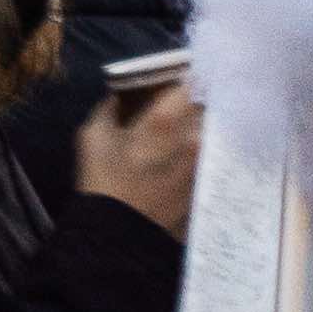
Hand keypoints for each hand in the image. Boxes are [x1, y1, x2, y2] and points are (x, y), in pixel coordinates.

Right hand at [77, 73, 204, 234]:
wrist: (119, 239)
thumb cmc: (103, 184)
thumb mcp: (92, 138)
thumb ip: (109, 108)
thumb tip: (120, 94)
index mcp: (165, 121)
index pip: (192, 81)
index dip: (191, 74)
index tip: (186, 72)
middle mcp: (195, 137)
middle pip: (210, 104)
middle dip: (205, 97)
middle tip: (197, 95)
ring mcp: (207, 162)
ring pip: (218, 129)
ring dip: (211, 122)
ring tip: (198, 125)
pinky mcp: (211, 182)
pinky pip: (219, 154)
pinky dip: (215, 148)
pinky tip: (200, 153)